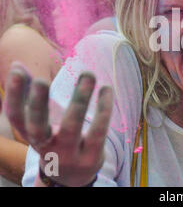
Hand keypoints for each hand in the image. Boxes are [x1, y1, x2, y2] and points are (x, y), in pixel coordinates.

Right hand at [4, 62, 112, 185]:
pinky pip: (98, 131)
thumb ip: (30, 96)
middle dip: (38, 104)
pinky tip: (107, 89)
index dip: (15, 95)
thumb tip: (16, 64)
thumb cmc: (56, 142)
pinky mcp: (91, 158)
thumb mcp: (41, 124)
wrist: (73, 179)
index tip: (16, 70)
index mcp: (32, 137)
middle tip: (40, 80)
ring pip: (72, 127)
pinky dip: (103, 109)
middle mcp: (47, 148)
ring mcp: (69, 155)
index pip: (16, 117)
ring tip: (88, 74)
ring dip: (79, 99)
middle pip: (38, 127)